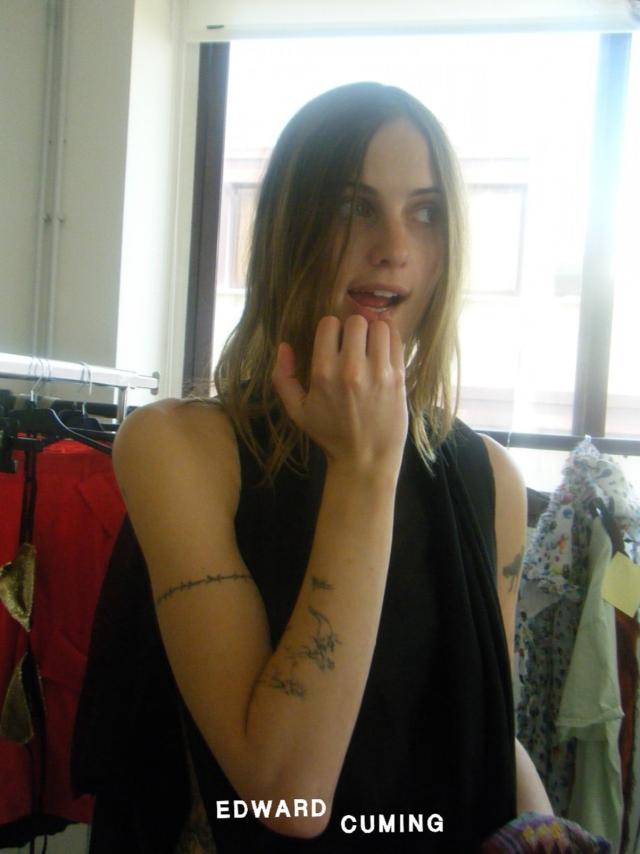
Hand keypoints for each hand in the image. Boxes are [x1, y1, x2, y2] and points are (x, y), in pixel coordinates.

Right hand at [272, 315, 407, 474]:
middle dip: (353, 329)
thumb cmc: (330, 434)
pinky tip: (383, 350)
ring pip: (379, 327)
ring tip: (370, 346)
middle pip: (356, 321)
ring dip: (373, 332)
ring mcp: (378, 372)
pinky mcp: (398, 377)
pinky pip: (396, 340)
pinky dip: (390, 338)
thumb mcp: (297, 411)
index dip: (330, 330)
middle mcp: (351, 369)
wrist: (366, 459)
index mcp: (323, 374)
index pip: (329, 324)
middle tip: (353, 344)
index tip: (333, 343)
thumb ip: (283, 377)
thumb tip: (284, 345)